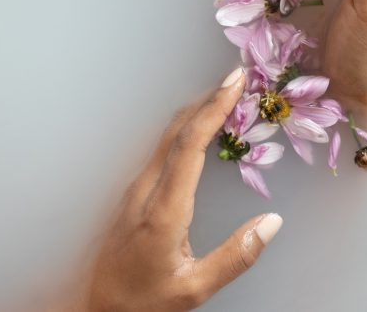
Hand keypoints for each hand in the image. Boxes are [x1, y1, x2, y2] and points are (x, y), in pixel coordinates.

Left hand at [78, 68, 282, 311]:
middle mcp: (145, 189)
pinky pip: (162, 148)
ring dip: (197, 111)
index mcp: (163, 209)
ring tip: (227, 96)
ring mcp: (135, 187)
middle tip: (238, 78)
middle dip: (208, 98)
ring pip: (167, 136)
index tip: (235, 83)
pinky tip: (202, 128)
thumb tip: (272, 222)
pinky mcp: (133, 191)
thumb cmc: (143, 299)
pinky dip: (187, 128)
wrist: (94, 305)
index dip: (214, 108)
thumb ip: (236, 256)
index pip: (190, 145)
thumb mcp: (194, 287)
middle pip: (177, 130)